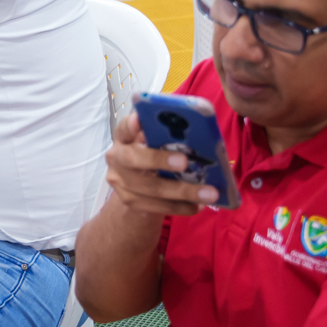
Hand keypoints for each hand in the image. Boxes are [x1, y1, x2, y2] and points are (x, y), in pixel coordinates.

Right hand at [103, 112, 221, 217]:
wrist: (136, 188)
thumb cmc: (152, 156)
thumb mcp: (154, 143)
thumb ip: (163, 137)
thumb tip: (193, 134)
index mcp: (124, 137)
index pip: (124, 128)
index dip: (130, 125)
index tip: (140, 120)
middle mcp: (116, 158)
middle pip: (132, 159)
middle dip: (159, 160)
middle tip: (185, 162)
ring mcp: (120, 182)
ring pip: (151, 188)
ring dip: (182, 191)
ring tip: (210, 193)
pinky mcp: (130, 202)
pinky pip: (157, 206)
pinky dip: (181, 206)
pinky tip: (198, 205)